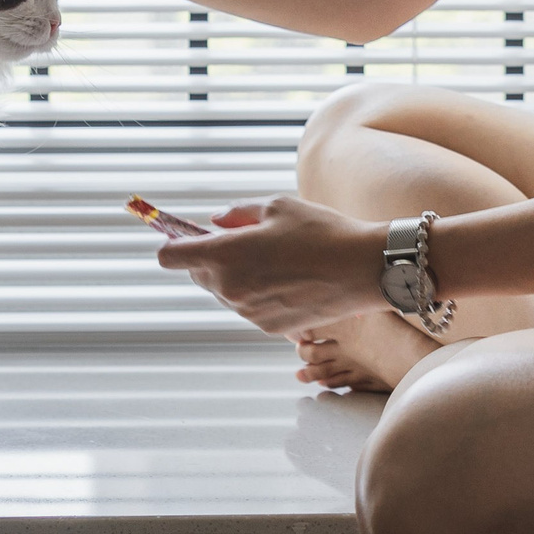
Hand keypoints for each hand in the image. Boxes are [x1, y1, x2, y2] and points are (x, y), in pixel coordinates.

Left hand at [153, 196, 390, 336]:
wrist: (361, 270)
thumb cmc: (321, 233)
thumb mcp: (277, 207)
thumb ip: (238, 214)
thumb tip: (217, 222)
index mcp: (226, 256)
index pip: (172, 257)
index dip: (172, 244)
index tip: (182, 237)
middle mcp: (230, 289)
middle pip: (198, 275)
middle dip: (209, 258)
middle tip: (239, 240)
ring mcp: (248, 312)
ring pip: (225, 291)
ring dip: (235, 276)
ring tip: (272, 257)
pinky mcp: (267, 327)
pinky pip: (248, 306)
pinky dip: (256, 292)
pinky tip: (286, 277)